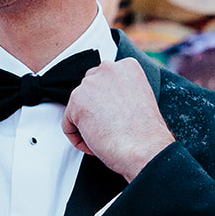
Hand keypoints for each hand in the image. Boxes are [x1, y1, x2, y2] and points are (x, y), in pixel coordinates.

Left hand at [62, 58, 173, 180]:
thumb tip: (109, 100)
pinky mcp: (77, 101)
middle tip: (107, 128)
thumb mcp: (141, 100)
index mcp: (128, 66)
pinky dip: (77, 138)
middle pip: (89, 89)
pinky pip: (68, 124)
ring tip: (104, 137)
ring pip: (77, 107)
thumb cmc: (146, 134)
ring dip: (86, 124)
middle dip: (94, 109)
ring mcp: (91, 83)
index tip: (115, 116)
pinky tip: (94, 144)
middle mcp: (108, 69)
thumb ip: (123, 92)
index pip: (105, 80)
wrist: (144, 149)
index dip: (108, 103)